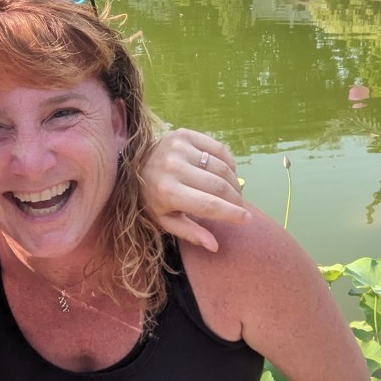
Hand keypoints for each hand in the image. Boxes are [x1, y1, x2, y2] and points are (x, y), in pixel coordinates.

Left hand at [140, 128, 248, 251]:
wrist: (133, 164)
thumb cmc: (152, 197)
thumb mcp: (165, 220)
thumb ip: (189, 232)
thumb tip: (214, 246)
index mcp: (167, 192)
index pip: (209, 204)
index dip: (231, 213)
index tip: (247, 219)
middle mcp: (173, 167)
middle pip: (219, 185)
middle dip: (235, 199)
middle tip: (239, 206)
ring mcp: (179, 147)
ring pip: (221, 167)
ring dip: (234, 182)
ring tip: (234, 192)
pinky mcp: (184, 134)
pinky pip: (218, 149)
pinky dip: (228, 163)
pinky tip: (228, 173)